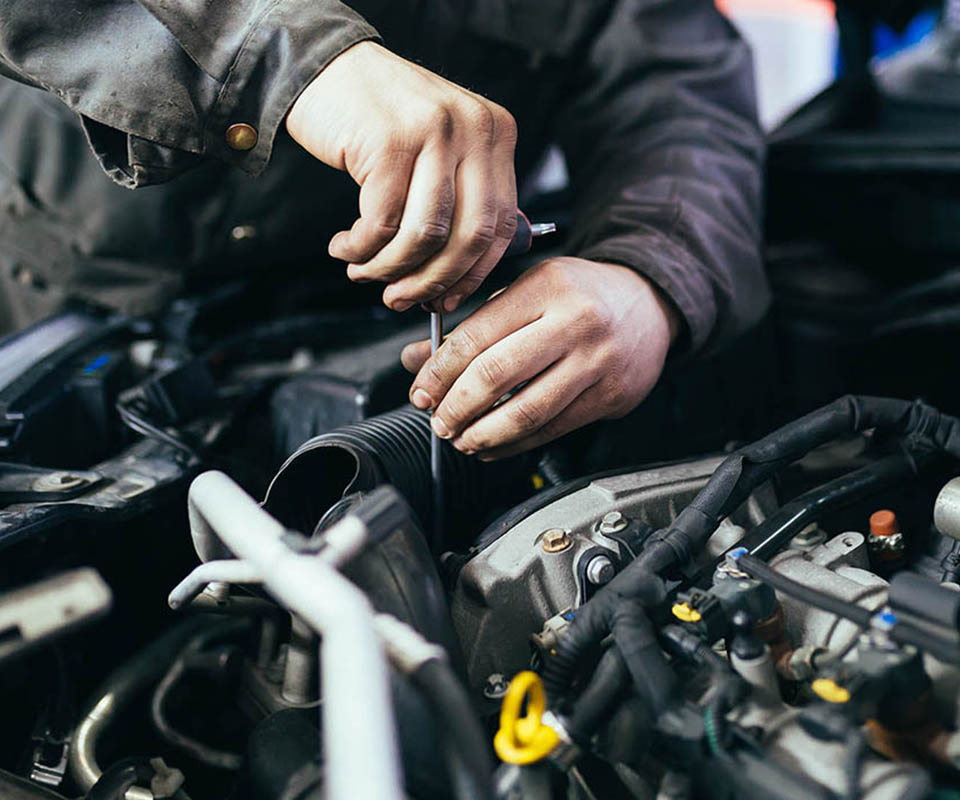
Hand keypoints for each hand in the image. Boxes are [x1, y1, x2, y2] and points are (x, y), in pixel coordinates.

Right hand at [285, 42, 518, 311]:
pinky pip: (382, 223)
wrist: (325, 68)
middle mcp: (474, 128)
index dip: (473, 274)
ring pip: (425, 235)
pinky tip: (345, 247)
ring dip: (389, 268)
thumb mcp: (437, 151)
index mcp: (496, 134)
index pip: (502, 224)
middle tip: (399, 299)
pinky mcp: (390, 141)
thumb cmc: (379, 122)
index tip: (446, 299)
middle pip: (469, 236)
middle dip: (432, 281)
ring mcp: (434, 131)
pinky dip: (360, 249)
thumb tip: (455, 282)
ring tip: (363, 273)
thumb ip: (457, 201)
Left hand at [400, 258, 679, 458]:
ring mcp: (596, 362)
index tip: (421, 391)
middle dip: (457, 406)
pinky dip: (515, 445)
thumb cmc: (582, 294)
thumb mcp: (528, 290)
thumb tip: (419, 359)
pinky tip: (492, 446)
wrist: (650, 303)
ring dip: (483, 433)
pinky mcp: (610, 396)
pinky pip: (553, 429)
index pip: (477, 335)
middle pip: (497, 375)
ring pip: (526, 411)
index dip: (440, 371)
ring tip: (461, 438)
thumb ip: (475, 324)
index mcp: (546, 288)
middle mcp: (574, 323)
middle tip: (438, 420)